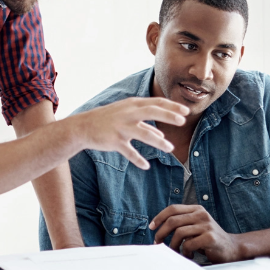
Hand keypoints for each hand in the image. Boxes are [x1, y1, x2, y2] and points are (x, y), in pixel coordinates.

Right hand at [68, 97, 188, 169]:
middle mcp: (128, 114)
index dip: (172, 106)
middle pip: (152, 111)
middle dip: (168, 116)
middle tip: (183, 122)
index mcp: (132, 104)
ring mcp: (121, 127)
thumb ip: (144, 124)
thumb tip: (160, 132)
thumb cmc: (107, 120)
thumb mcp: (125, 116)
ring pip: (144, 134)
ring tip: (170, 148)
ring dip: (159, 141)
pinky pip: (129, 152)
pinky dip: (138, 160)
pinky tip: (146, 166)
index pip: (156, 102)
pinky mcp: (115, 141)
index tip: (186, 112)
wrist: (83, 127)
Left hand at [151, 204, 240, 262]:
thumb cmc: (208, 239)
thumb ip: (182, 223)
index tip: (152, 227)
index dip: (159, 217)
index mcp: (196, 209)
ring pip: (179, 233)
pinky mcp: (210, 237)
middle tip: (157, 243)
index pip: (173, 208)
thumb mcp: (195, 226)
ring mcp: (207, 225)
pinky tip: (189, 256)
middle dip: (161, 233)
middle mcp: (201, 214)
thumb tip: (158, 229)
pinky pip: (188, 244)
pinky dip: (185, 252)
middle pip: (173, 220)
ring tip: (176, 252)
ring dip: (173, 245)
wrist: (232, 248)